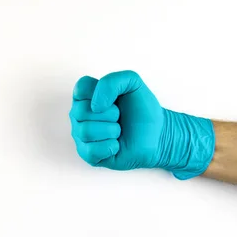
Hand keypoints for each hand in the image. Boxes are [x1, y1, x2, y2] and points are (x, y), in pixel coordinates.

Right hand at [70, 70, 214, 179]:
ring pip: (85, 131)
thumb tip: (95, 106)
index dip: (99, 93)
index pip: (81, 88)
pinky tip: (116, 145)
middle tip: (119, 117)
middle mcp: (80, 115)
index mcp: (87, 96)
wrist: (157, 136)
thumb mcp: (132, 83)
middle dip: (109, 114)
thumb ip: (112, 81)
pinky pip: (91, 150)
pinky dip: (110, 147)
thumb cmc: (142, 111)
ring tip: (119, 131)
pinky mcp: (88, 155)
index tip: (114, 100)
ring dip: (111, 131)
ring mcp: (81, 136)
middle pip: (81, 111)